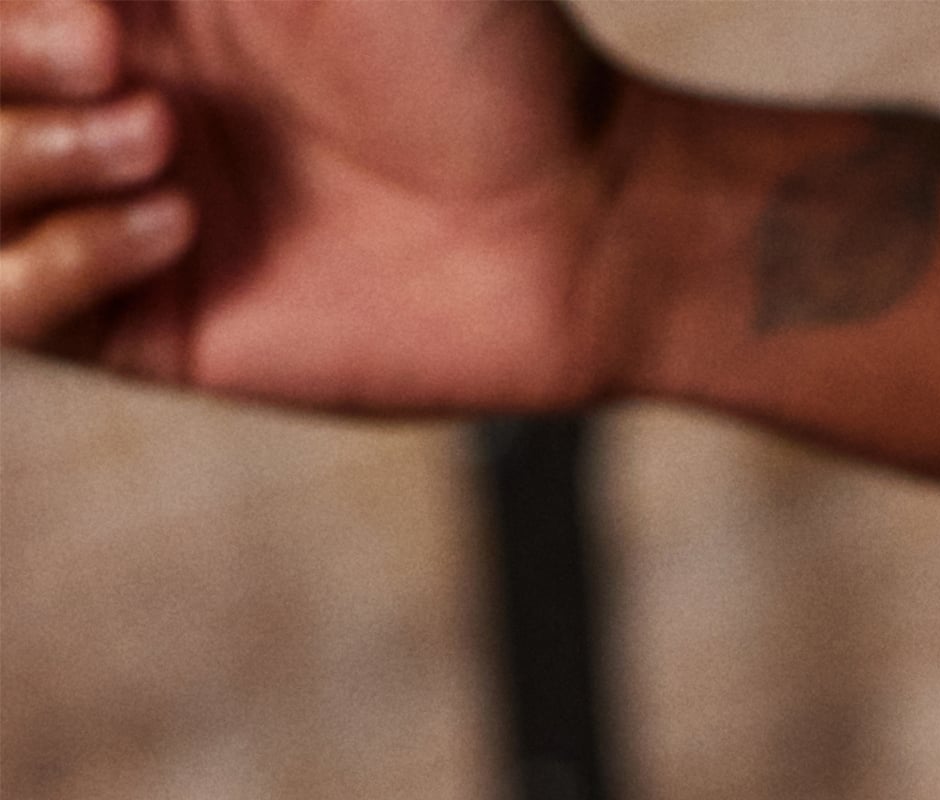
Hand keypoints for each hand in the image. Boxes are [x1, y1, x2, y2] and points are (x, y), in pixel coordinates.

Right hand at [0, 0, 631, 410]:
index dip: (3, 11)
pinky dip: (53, 261)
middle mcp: (89, 82)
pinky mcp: (145, 324)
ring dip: (15, 149)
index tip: (103, 13)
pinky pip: (5, 309)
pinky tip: (176, 228)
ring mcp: (103, 202)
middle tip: (114, 57)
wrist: (578, 218)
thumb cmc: (475, 43)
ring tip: (158, 142)